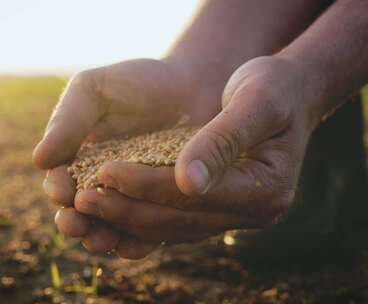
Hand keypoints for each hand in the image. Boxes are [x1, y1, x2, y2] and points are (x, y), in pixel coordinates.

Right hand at [33, 58, 221, 258]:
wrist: (191, 85)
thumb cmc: (138, 83)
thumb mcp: (94, 91)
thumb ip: (67, 121)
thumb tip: (38, 160)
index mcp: (81, 159)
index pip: (62, 182)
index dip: (59, 190)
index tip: (63, 191)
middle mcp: (104, 184)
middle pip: (82, 213)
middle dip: (74, 222)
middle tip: (75, 224)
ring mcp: (134, 198)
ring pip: (112, 228)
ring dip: (101, 239)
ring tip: (100, 240)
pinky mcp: (163, 206)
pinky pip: (149, 232)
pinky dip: (138, 243)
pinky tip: (134, 245)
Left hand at [71, 56, 323, 253]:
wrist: (287, 92)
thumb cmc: (275, 88)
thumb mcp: (256, 101)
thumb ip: (222, 140)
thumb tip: (187, 182)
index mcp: (267, 189)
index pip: (195, 196)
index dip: (147, 185)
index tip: (104, 172)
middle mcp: (253, 212)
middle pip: (179, 220)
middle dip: (127, 210)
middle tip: (79, 199)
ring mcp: (236, 215)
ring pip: (172, 228)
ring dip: (125, 219)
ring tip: (82, 207)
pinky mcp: (218, 209)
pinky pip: (174, 223)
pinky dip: (139, 217)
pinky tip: (108, 209)